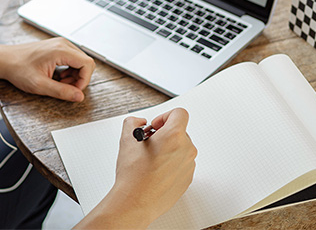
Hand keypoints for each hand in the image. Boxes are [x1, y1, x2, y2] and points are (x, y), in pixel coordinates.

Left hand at [0, 37, 95, 101]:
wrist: (5, 60)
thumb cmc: (18, 69)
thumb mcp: (40, 85)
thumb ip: (61, 92)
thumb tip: (78, 96)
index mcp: (61, 50)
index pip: (87, 64)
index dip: (84, 80)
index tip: (74, 90)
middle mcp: (63, 44)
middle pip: (85, 62)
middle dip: (79, 79)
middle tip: (65, 88)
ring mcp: (60, 44)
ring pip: (80, 61)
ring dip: (74, 75)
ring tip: (59, 83)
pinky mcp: (57, 47)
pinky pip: (72, 59)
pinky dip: (69, 70)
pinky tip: (58, 77)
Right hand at [107, 108, 196, 226]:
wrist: (136, 201)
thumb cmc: (133, 174)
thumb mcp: (127, 139)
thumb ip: (133, 122)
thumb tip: (139, 122)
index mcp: (174, 136)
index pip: (179, 113)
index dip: (165, 116)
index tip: (156, 126)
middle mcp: (186, 149)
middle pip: (179, 131)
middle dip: (164, 134)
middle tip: (149, 143)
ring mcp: (188, 165)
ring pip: (181, 148)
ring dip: (168, 149)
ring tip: (150, 159)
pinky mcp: (187, 178)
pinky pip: (181, 164)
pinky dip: (171, 163)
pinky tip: (155, 171)